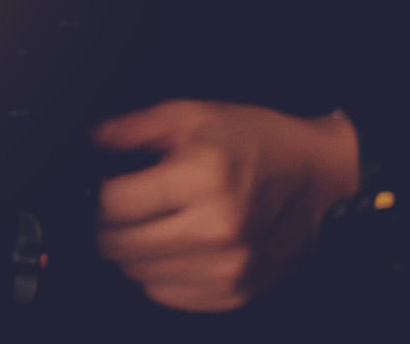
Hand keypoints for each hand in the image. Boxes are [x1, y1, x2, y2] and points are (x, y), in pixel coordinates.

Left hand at [91, 99, 359, 312]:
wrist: (315, 172)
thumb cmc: (253, 140)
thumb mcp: (191, 114)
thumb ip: (134, 127)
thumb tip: (93, 140)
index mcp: (204, 178)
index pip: (113, 204)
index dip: (102, 194)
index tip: (111, 186)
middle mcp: (218, 228)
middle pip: (121, 244)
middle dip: (110, 226)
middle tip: (125, 209)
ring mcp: (230, 265)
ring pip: (138, 273)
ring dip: (134, 252)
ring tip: (153, 226)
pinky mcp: (238, 290)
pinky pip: (168, 295)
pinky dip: (160, 275)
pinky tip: (175, 248)